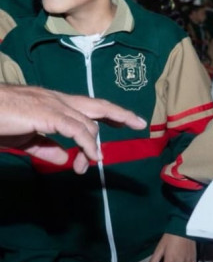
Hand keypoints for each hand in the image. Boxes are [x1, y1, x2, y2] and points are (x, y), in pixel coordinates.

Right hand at [0, 85, 146, 173]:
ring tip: (92, 162)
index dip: (108, 113)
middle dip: (119, 114)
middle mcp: (56, 99)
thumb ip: (44, 146)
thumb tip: (63, 159)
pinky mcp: (46, 113)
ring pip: (87, 122)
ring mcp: (51, 104)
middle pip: (96, 105)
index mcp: (52, 102)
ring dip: (93, 145)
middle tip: (139, 124)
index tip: (125, 121)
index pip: (87, 105)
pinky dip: (87, 143)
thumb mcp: (24, 138)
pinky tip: (91, 156)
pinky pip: (76, 129)